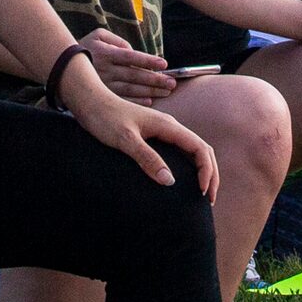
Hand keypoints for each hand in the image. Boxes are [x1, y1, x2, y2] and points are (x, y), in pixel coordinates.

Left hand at [61, 66, 216, 194]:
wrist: (91, 102)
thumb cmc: (106, 118)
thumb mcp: (125, 140)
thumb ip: (147, 158)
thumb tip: (170, 181)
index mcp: (168, 126)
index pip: (199, 148)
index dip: (207, 171)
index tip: (202, 192)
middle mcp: (170, 127)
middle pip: (202, 149)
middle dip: (210, 173)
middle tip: (210, 199)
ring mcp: (164, 130)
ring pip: (192, 150)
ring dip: (202, 169)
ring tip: (203, 192)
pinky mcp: (155, 135)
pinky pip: (180, 151)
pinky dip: (189, 165)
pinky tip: (184, 179)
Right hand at [75, 27, 177, 102]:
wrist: (61, 66)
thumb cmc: (86, 47)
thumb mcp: (98, 35)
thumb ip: (117, 40)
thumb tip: (132, 50)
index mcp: (106, 53)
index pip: (131, 57)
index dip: (148, 61)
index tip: (164, 64)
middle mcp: (105, 70)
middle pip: (134, 75)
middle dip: (154, 79)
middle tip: (172, 83)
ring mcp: (103, 84)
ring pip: (130, 89)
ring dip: (150, 91)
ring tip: (166, 92)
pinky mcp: (101, 95)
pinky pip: (121, 100)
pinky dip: (136, 101)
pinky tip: (149, 102)